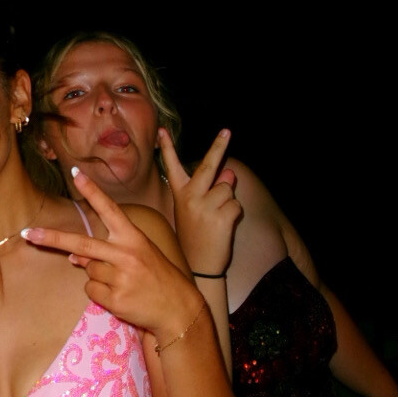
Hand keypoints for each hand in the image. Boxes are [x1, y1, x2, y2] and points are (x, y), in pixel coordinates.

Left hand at [21, 167, 202, 340]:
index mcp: (133, 237)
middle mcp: (126, 254)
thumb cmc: (157, 277)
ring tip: (122, 281)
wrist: (178, 308)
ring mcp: (120, 277)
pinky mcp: (116, 299)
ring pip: (87, 270)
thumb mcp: (137, 256)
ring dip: (97, 275)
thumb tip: (72, 257)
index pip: (109, 209)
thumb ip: (107, 252)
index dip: (92, 191)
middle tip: (27, 234)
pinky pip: (91, 291)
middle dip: (52, 238)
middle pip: (81, 244)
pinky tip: (120, 295)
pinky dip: (100, 293)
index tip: (75, 173)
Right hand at [159, 127, 241, 276]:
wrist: (199, 266)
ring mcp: (205, 206)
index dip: (167, 148)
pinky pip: (236, 204)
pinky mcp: (221, 216)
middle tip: (227, 131)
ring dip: (227, 199)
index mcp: (180, 194)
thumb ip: (209, 190)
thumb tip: (229, 172)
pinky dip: (234, 213)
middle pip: (209, 165)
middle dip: (219, 146)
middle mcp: (190, 197)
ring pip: (227, 188)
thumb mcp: (194, 211)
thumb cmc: (196, 236)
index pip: (172, 166)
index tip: (162, 130)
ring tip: (216, 218)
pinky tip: (223, 226)